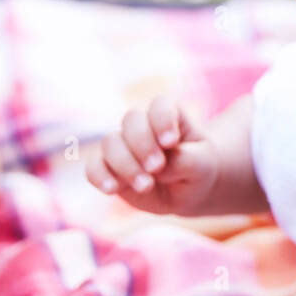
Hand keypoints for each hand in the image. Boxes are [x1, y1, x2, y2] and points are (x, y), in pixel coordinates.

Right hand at [85, 97, 219, 214]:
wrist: (189, 190)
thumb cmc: (198, 169)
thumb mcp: (201, 164)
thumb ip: (184, 160)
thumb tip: (156, 168)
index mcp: (169, 114)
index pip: (160, 105)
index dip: (161, 121)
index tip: (171, 142)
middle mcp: (143, 125)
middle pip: (131, 121)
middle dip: (142, 145)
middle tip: (157, 167)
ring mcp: (123, 146)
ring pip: (110, 142)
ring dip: (125, 164)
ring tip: (146, 186)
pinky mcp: (110, 169)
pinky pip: (93, 167)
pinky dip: (99, 177)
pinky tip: (112, 189)